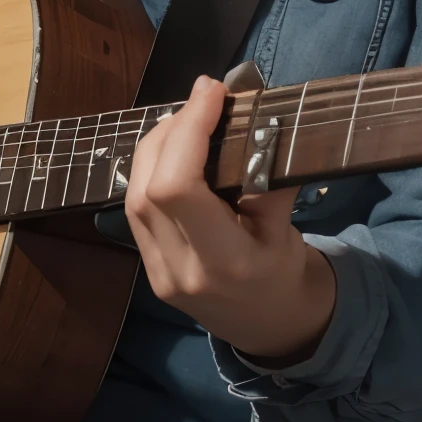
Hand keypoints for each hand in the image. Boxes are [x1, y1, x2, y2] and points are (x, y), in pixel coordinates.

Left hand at [124, 74, 336, 363]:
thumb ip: (268, 178)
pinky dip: (151, 168)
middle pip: (148, 186)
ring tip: (189, 117)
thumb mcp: (287, 229)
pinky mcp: (148, 266)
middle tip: (204, 98)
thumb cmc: (284, 276)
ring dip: (156, 145)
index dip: (188, 130)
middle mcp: (179, 270)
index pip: (178, 187)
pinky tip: (174, 148)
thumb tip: (254, 118)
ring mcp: (156, 272)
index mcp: (221, 262)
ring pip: (134, 194)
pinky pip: (136, 206)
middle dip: (171, 130)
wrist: (270, 329)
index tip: (213, 92)